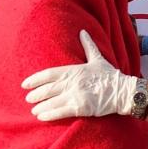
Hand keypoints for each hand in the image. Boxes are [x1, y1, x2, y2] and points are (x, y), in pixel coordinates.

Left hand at [21, 30, 136, 119]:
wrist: (122, 91)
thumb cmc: (110, 75)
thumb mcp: (97, 59)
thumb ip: (88, 46)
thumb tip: (83, 31)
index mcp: (74, 70)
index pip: (49, 74)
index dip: (35, 79)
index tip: (25, 84)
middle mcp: (72, 82)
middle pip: (47, 89)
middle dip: (35, 95)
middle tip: (28, 99)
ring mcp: (76, 95)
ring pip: (51, 102)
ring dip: (40, 106)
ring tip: (34, 110)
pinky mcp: (80, 107)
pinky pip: (60, 112)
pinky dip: (49, 114)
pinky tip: (42, 116)